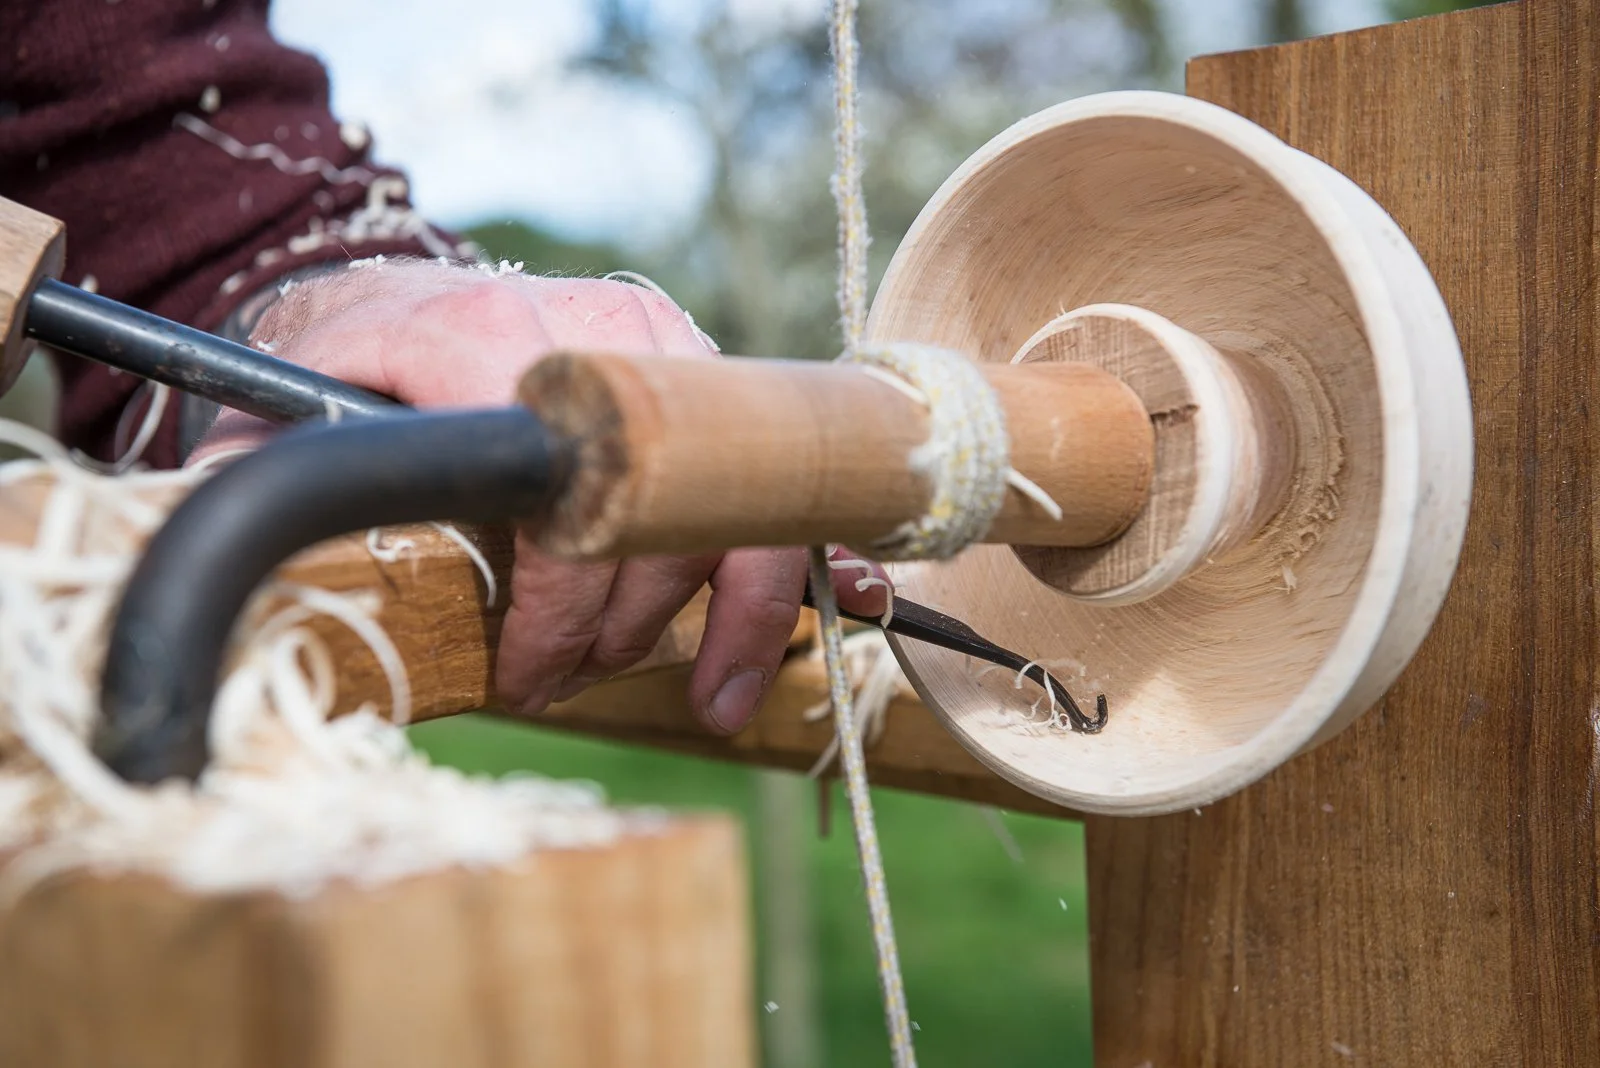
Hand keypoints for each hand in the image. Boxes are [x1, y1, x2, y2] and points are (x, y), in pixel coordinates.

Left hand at [191, 259, 888, 730]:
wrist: (409, 286)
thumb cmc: (349, 353)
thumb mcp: (285, 398)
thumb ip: (262, 459)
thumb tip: (217, 533)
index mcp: (497, 342)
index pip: (567, 511)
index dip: (561, 613)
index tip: (526, 675)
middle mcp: (607, 338)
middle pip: (663, 523)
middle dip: (628, 633)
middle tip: (569, 687)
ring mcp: (671, 352)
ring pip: (739, 507)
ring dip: (733, 617)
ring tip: (707, 696)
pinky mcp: (705, 379)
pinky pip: (772, 476)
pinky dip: (797, 553)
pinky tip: (827, 606)